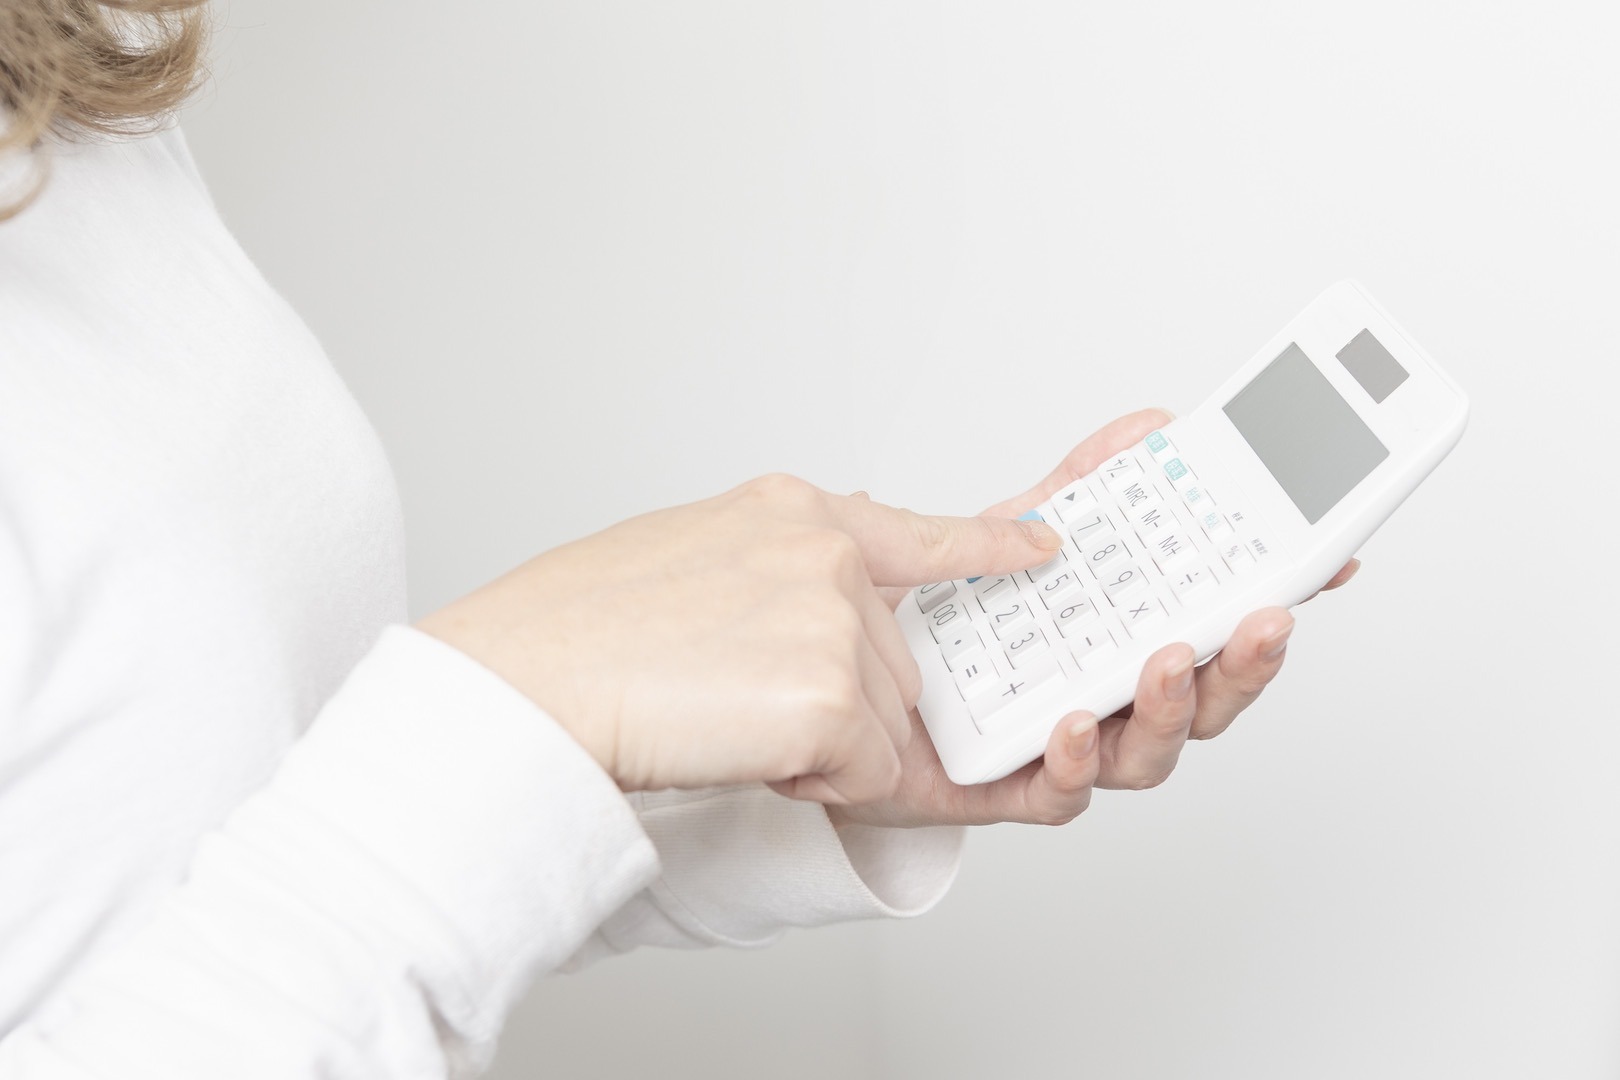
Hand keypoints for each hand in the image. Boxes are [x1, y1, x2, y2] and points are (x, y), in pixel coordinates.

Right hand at [416, 473, 1067, 800]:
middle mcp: (828, 551)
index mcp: (791, 510)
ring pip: (882, 727)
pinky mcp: (831, 697)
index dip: (988, 543)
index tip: (1042, 544)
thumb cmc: (575, 632)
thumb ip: (774, 567)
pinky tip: (732, 742)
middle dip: (839, 707)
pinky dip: (806, 780)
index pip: (920, 529)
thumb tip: (830, 587)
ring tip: (718, 714)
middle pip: (893, 665)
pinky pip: (862, 773)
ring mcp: (834, 619)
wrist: (520, 683)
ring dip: (817, 748)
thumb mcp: (689, 554)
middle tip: (738, 701)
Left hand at [828, 409, 1360, 828]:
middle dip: (1241, 664)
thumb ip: (1072, 489)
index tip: (1326, 562)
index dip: (1271, 600)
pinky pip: (1056, 794)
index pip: (1213, 628)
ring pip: (1146, 755)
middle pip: (1203, 702)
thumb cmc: (936, 632)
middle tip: (1262, 620)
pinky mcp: (1004, 790)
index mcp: (1117, 645)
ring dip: (1169, 710)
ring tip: (1166, 660)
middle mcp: (1105, 703)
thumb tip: (1147, 429)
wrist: (843, 684)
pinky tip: (1077, 723)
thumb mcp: (1003, 541)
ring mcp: (1062, 751)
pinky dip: (1075, 764)